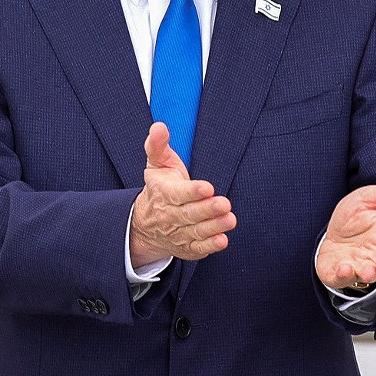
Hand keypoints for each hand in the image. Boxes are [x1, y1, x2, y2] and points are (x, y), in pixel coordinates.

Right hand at [129, 122, 236, 268]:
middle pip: (189, 214)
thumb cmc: (159, 186)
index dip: (192, 191)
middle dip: (207, 209)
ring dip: (213, 227)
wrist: (145, 224)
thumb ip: (157, 145)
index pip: (178, 193)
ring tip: (230, 219)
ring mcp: (178, 233)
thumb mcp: (156, 164)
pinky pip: (198, 248)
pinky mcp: (186, 247)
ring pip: (196, 231)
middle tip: (224, 203)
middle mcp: (170, 215)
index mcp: (164, 193)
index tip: (207, 187)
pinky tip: (222, 240)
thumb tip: (159, 127)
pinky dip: (210, 246)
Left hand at [316, 180, 375, 288]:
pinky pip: (343, 278)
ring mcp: (360, 266)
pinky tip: (343, 269)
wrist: (335, 230)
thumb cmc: (358, 215)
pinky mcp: (340, 274)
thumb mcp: (370, 198)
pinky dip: (344, 276)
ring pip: (368, 274)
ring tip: (367, 271)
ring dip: (368, 273)